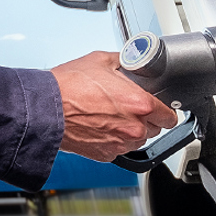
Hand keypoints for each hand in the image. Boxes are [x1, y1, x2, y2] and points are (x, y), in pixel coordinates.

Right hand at [50, 51, 177, 162]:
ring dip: (131, 131)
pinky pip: (119, 148)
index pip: (170, 116)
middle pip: (156, 129)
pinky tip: (100, 126)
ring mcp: (120, 144)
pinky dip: (113, 140)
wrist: (46, 108)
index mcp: (140, 104)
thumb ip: (124, 62)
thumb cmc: (69, 86)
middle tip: (128, 107)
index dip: (164, 110)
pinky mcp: (106, 154)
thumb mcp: (101, 61)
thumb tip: (131, 61)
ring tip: (110, 116)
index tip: (158, 107)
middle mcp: (134, 128)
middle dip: (146, 119)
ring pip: (138, 141)